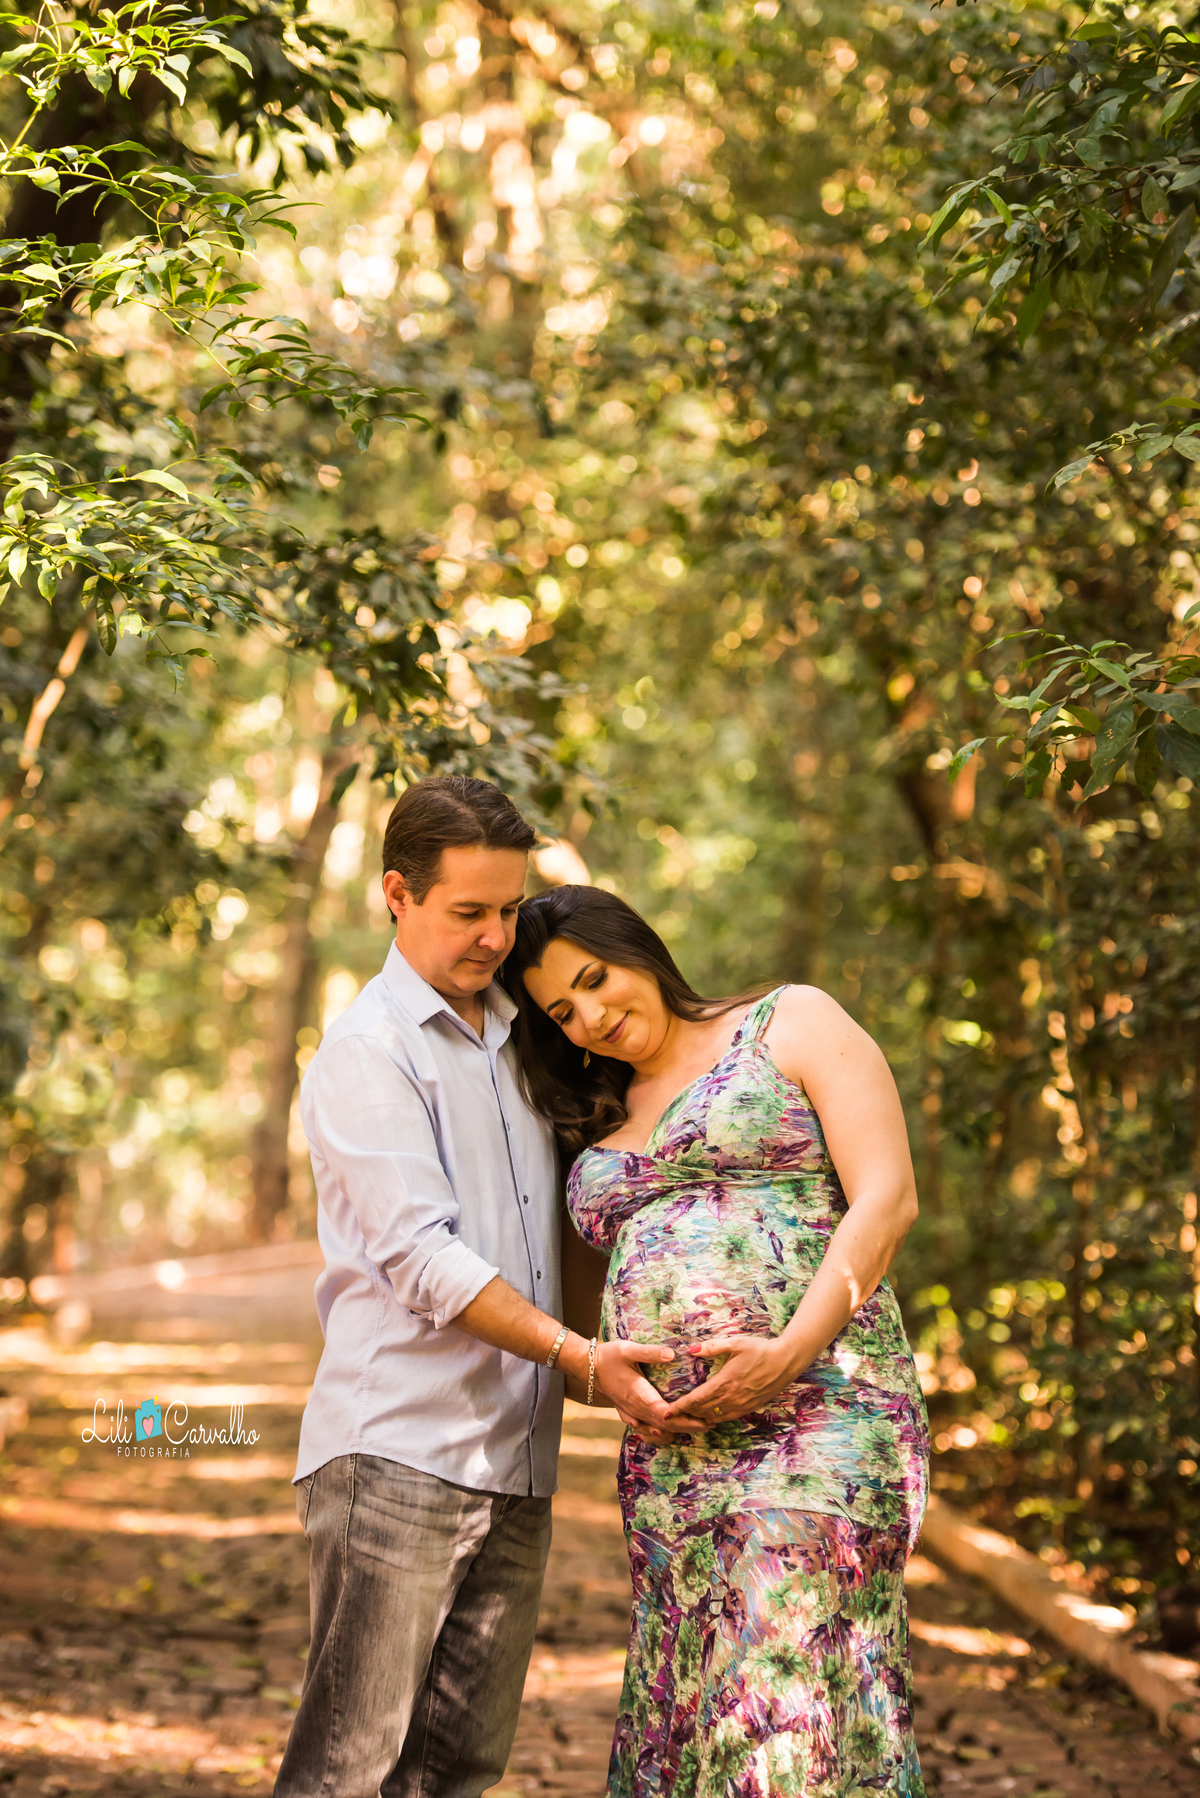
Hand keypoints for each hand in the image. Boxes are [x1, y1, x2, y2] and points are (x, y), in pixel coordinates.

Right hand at [594, 1340, 706, 1436]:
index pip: (667, 1415)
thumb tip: (673, 1354)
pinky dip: (662, 1432)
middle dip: (690, 1427)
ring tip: (698, 1426)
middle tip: (712, 1423)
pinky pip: (646, 1429)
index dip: (687, 1420)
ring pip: (657, 1431)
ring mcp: (632, 1414)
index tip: (706, 1419)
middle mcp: (636, 1410)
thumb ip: (650, 1352)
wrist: (587, 1367)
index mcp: (639, 1396)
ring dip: (677, 1431)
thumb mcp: (628, 1349)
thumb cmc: (609, 1356)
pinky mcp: (628, 1413)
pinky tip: (672, 1431)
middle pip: (667, 1426)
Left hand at [662, 1333, 803, 1426]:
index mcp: (724, 1383)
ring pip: (714, 1417)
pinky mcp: (750, 1408)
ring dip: (699, 1418)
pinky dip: (715, 1419)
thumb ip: (711, 1347)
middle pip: (702, 1412)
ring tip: (686, 1418)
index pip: (696, 1400)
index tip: (666, 1413)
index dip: (679, 1408)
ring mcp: (741, 1405)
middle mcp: (731, 1398)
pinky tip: (709, 1416)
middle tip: (670, 1416)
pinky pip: (727, 1418)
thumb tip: (691, 1350)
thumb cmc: (759, 1349)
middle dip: (685, 1415)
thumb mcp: (734, 1343)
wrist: (785, 1361)